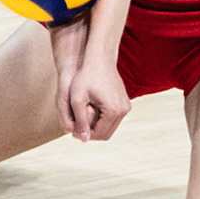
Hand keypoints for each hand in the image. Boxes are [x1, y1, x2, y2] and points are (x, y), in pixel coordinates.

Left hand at [48, 15, 129, 140]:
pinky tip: (90, 111)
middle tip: (76, 127)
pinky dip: (102, 119)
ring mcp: (126, 106)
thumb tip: (84, 140)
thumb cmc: (86, 76)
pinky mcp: (125, 102)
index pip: (99, 135)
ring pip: (110, 126)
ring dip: (97, 126)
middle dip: (91, 133)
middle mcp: (124, 110)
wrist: (100, 58)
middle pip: (107, 133)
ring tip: (81, 120)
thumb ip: (80, 121)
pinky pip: (113, 118)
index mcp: (114, 111)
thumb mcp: (78, 99)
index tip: (73, 131)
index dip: (84, 135)